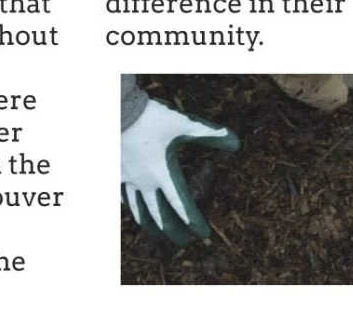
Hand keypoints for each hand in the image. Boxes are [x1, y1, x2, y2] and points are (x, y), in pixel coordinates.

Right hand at [121, 97, 239, 245]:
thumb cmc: (152, 117)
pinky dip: (129, 207)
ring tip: (157, 234)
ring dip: (150, 225)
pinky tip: (131, 209)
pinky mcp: (115, 173)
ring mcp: (128, 179)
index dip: (193, 221)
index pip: (181, 206)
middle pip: (160, 215)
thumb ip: (210, 135)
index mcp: (164, 173)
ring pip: (139, 210)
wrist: (118, 110)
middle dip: (173, 231)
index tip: (203, 234)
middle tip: (182, 242)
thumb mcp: (185, 123)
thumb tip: (237, 144)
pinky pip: (122, 197)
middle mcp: (145, 182)